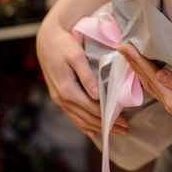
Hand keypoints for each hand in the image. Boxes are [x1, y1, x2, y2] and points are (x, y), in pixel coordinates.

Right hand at [36, 18, 128, 136]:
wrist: (46, 40)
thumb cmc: (64, 45)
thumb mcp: (77, 56)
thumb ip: (87, 76)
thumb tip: (97, 96)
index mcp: (67, 90)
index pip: (92, 109)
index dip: (109, 117)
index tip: (125, 121)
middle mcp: (61, 98)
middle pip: (87, 117)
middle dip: (107, 125)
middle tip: (125, 129)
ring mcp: (59, 99)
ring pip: (80, 119)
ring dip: (97, 127)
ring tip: (114, 131)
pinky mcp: (59, 96)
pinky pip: (72, 115)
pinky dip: (83, 124)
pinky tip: (91, 132)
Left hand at [117, 44, 171, 130]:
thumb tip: (160, 75)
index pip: (150, 76)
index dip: (137, 61)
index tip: (125, 46)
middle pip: (147, 80)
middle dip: (133, 63)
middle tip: (121, 46)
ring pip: (152, 85)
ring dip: (139, 70)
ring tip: (130, 56)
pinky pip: (160, 87)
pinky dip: (150, 76)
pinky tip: (149, 71)